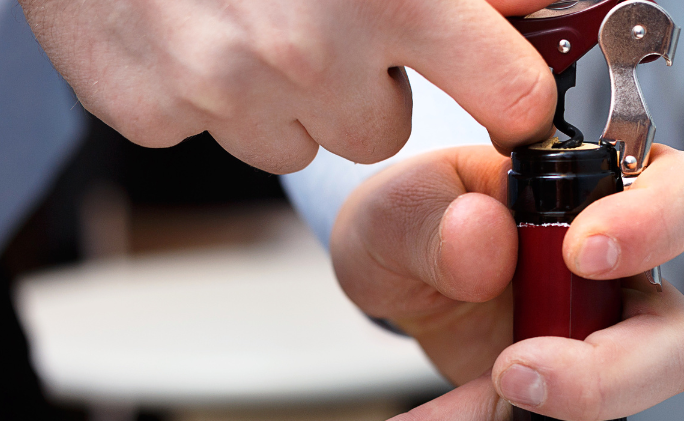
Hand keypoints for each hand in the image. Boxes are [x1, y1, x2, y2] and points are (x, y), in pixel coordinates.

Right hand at [19, 0, 557, 171]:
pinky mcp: (150, 110)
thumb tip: (533, 8)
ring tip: (245, 12)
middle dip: (362, 84)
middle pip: (381, 132)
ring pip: (294, 144)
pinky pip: (210, 134)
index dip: (512, 99)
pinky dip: (203, 93)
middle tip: (318, 12)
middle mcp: (309, 49)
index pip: (510, 95)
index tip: (507, 98)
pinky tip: (187, 28)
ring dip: (280, 94)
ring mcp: (222, 89)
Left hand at [327, 144, 683, 420]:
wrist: (389, 275)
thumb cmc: (419, 218)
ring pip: (620, 402)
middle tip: (520, 369)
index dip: (656, 223)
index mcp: (600, 197)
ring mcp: (591, 347)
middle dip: (614, 368)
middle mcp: (615, 279)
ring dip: (546, 420)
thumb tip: (482, 237)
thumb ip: (430, 216)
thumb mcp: (399, 204)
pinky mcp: (552, 403)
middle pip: (675, 333)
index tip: (581, 252)